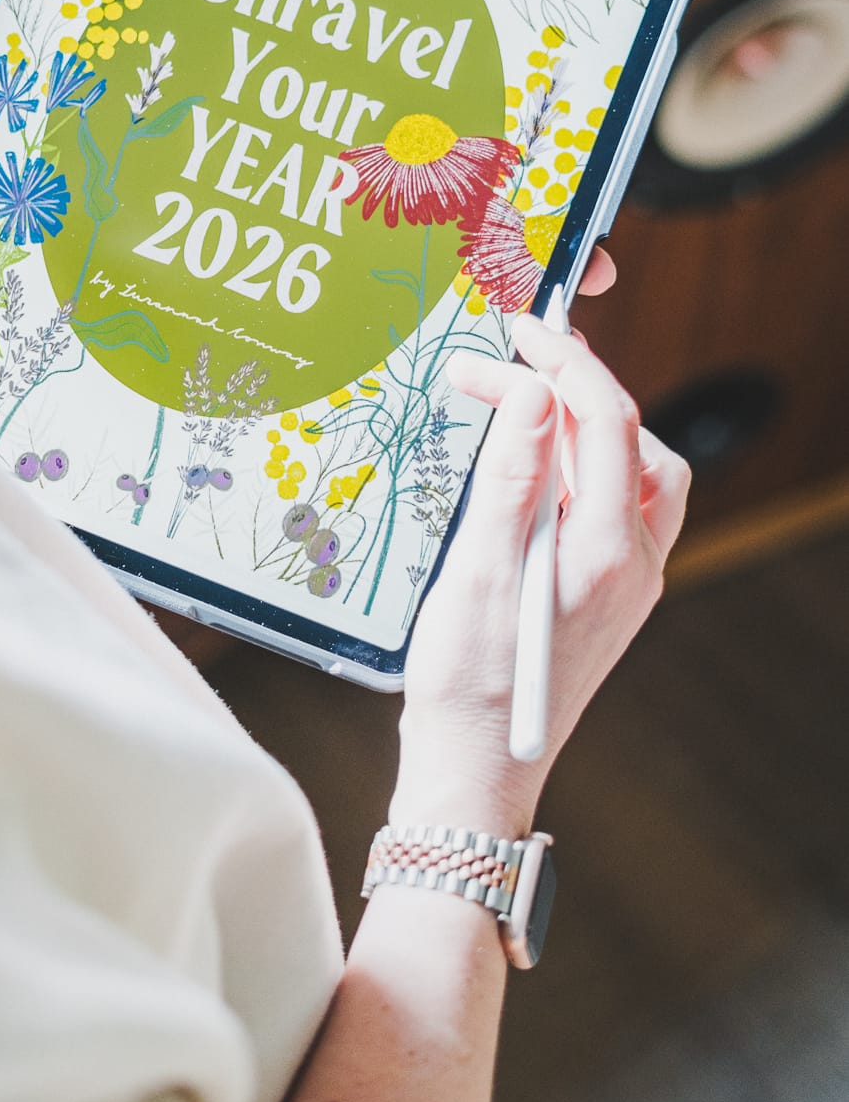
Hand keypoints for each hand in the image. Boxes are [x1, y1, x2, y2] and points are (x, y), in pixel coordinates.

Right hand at [392, 313, 688, 833]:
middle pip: (630, 442)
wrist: (473, 769)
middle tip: (507, 362)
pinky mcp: (605, 595)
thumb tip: (536, 396)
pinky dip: (574, 468)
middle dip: (574, 388)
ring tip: (517, 406)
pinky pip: (608, 508)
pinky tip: (527, 468)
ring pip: (630, 473)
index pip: (608, 423)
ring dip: (580, 426)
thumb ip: (513, 478)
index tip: (520, 332)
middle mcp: (633, 563)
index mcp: (609, 552)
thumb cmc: (467, 683)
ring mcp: (625, 581)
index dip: (567, 364)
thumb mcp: (478, 570)